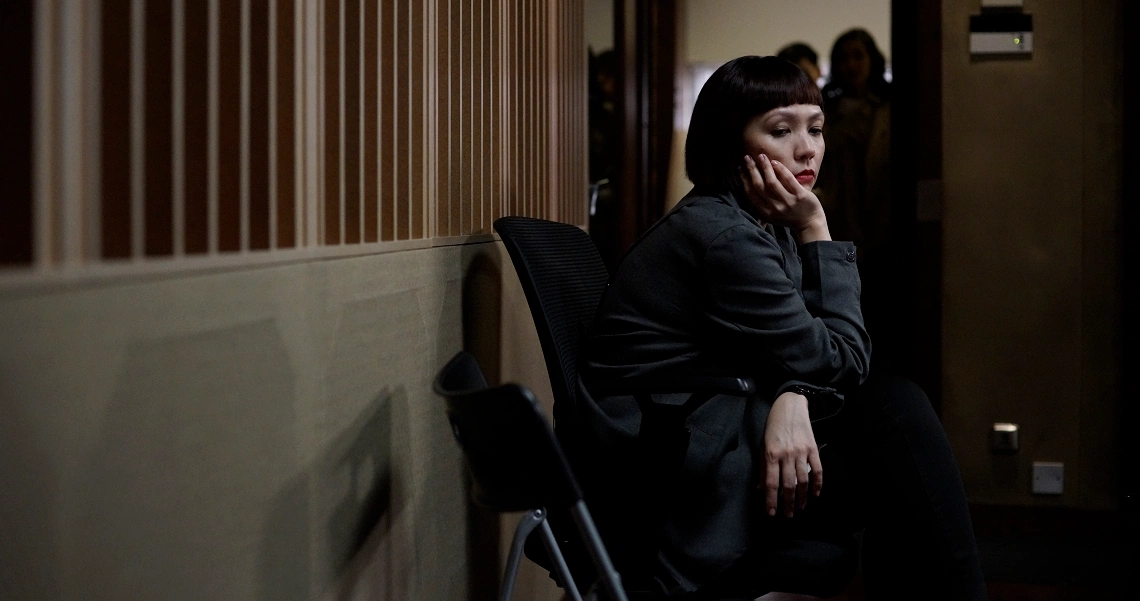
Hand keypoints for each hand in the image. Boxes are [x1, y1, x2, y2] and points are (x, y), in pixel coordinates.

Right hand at [740, 154, 830, 242]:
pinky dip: (781, 170)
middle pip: (759, 185)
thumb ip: (761, 203)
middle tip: (747, 158)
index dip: (744, 179)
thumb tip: (749, 183)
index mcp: (765, 212)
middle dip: (751, 170)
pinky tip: (775, 162)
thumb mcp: (771, 214)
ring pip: (772, 182)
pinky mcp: (800, 196)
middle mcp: (774, 208)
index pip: (750, 193)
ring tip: (761, 156)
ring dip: (765, 167)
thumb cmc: (789, 216)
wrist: (810, 223)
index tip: (740, 168)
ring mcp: (787, 202)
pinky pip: (788, 180)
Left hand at [761, 391, 822, 516]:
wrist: (790, 406)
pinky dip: (817, 483)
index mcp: (771, 454)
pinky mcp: (813, 448)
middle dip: (788, 503)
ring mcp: (801, 452)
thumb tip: (761, 488)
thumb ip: (763, 468)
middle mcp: (786, 454)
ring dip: (802, 497)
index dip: (771, 500)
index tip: (772, 513)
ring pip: (803, 480)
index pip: (771, 483)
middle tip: (788, 515)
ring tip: (800, 508)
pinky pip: (817, 470)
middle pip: (788, 485)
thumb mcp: (763, 445)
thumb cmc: (773, 427)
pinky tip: (815, 494)